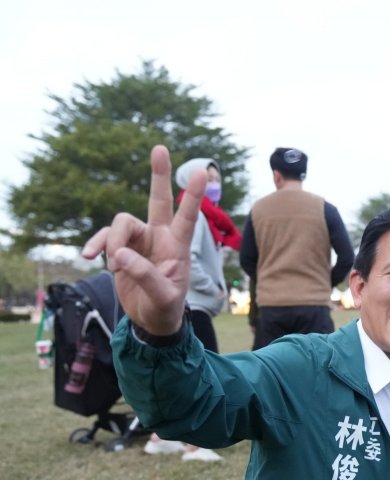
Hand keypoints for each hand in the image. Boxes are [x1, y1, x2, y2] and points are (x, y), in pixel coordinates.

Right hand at [81, 146, 205, 334]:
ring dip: (112, 242)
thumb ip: (144, 276)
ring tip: (113, 268)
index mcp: (178, 247)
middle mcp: (160, 237)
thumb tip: (118, 254)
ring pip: (121, 223)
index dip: (193, 196)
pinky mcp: (121, 249)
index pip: (188, 218)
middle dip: (159, 175)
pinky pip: (104, 238)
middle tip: (160, 148)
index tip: (201, 172)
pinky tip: (88, 257)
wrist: (151, 321)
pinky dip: (96, 245)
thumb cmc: (165, 309)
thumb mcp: (163, 297)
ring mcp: (139, 241)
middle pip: (158, 200)